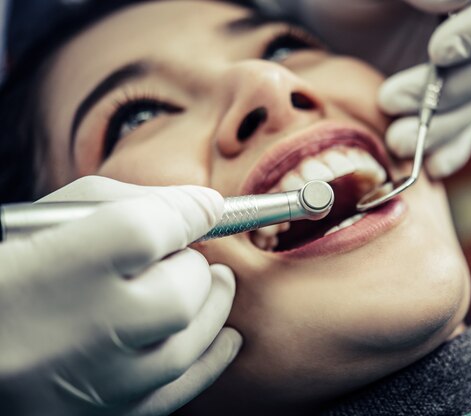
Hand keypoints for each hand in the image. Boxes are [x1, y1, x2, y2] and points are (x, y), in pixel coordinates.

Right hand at [0, 176, 241, 415]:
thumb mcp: (57, 217)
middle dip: (194, 268)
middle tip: (187, 258)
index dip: (187, 214)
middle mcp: (75, 332)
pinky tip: (226, 338)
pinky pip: (174, 391)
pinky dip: (208, 361)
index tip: (203, 210)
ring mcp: (90, 382)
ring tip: (211, 285)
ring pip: (184, 344)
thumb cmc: (11, 270)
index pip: (148, 231)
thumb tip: (204, 207)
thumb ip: (132, 203)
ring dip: (209, 309)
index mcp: (54, 268)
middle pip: (178, 292)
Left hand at [254, 0, 470, 176]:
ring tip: (395, 139)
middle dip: (449, 91)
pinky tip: (431, 166)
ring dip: (441, 126)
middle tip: (391, 100)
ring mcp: (468, 68)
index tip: (439, 52)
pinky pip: (465, 131)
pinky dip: (449, 150)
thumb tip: (456, 2)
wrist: (325, 21)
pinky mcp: (449, 103)